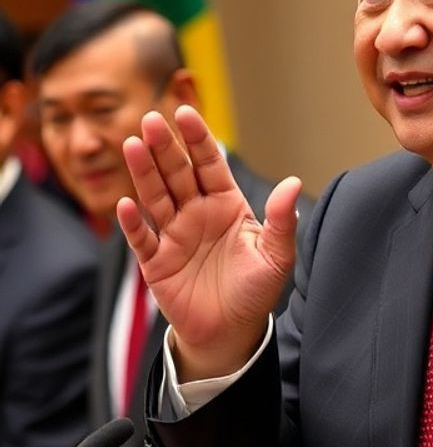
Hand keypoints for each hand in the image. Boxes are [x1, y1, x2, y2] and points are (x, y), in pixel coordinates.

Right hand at [117, 105, 301, 380]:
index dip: (198, 139)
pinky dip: (133, 223)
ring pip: (156, 197)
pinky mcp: (156, 262)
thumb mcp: (276, 256)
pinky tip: (125, 204)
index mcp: (225, 204)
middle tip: (151, 118)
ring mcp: (174, 235)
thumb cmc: (255, 291)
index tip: (185, 112)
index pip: (209, 164)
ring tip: (133, 145)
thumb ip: (282, 220)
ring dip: (144, 173)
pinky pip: (142, 238)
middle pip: (177, 173)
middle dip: (165, 147)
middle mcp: (196, 213)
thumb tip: (293, 183)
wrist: (232, 334)